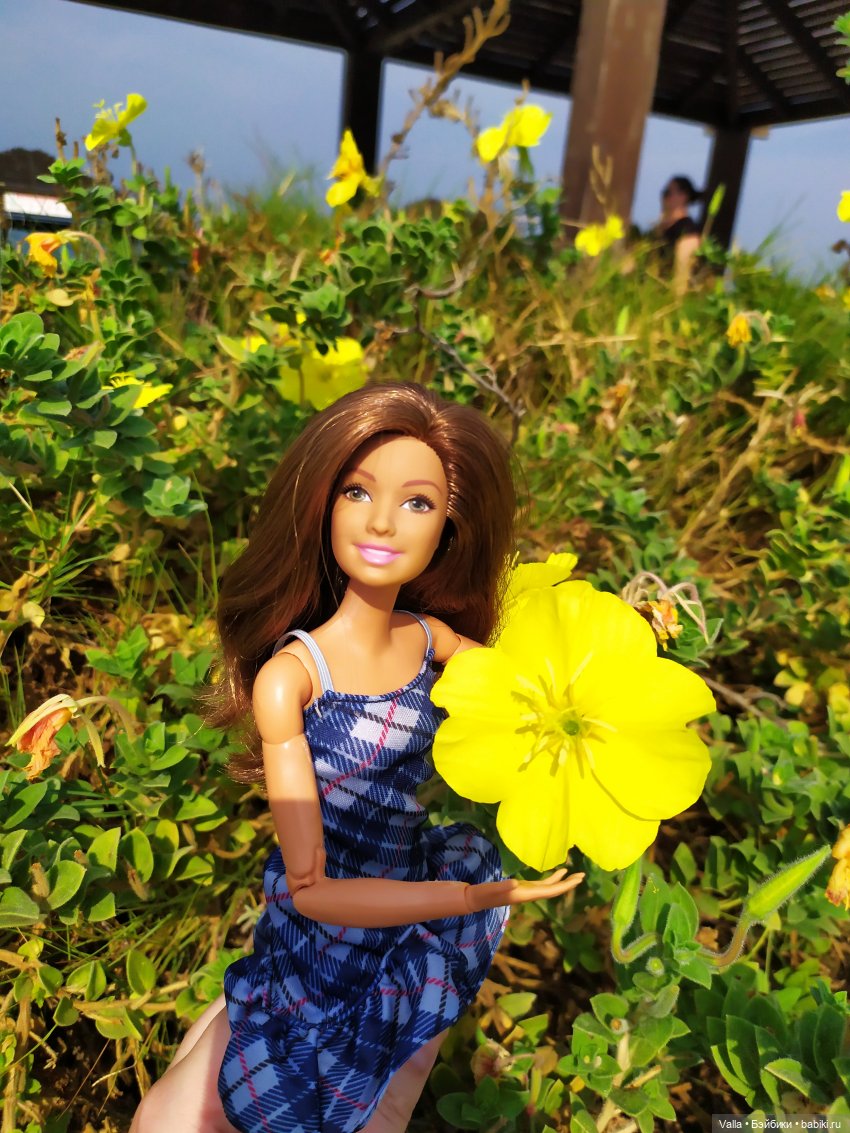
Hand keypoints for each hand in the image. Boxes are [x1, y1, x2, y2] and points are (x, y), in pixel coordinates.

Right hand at [464, 868, 583, 913]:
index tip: (577, 880)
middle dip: (569, 884)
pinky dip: (553, 878)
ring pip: (551, 887)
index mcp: (526, 894)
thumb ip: (502, 886)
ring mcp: (528, 891)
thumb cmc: (484, 894)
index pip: (550, 891)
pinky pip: (543, 884)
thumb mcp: (492, 889)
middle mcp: (530, 894)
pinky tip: (560, 872)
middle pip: (554, 890)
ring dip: (563, 881)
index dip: (564, 886)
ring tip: (576, 874)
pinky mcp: (525, 887)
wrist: (477, 899)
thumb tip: (515, 882)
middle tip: (583, 875)